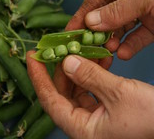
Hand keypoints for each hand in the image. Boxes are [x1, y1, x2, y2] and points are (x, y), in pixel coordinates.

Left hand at [27, 51, 153, 138]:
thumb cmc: (149, 118)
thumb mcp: (118, 93)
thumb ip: (90, 77)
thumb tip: (67, 62)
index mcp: (82, 128)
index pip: (50, 100)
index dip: (38, 77)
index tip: (33, 57)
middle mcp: (85, 124)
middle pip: (63, 91)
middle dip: (64, 66)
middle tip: (63, 46)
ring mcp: (95, 116)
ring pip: (78, 87)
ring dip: (82, 66)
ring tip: (87, 48)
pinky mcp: (105, 109)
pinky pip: (92, 87)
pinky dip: (94, 71)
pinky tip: (100, 58)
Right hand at [66, 0, 153, 59]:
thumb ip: (118, 10)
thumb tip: (89, 22)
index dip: (84, 12)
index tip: (71, 30)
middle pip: (108, 11)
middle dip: (98, 30)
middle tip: (87, 47)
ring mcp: (144, 8)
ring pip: (122, 26)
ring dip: (113, 40)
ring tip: (108, 51)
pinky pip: (138, 36)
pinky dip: (130, 46)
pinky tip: (123, 54)